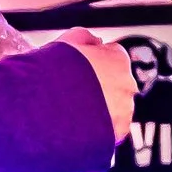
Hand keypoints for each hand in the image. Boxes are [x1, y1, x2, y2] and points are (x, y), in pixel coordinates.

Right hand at [61, 28, 135, 144]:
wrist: (45, 105)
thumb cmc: (55, 72)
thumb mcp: (69, 40)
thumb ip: (86, 37)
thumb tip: (96, 41)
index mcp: (118, 60)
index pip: (114, 58)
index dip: (95, 64)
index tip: (82, 71)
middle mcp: (127, 84)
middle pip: (116, 85)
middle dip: (100, 88)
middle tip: (76, 94)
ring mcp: (124, 111)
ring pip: (115, 109)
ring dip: (101, 110)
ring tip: (75, 113)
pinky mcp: (116, 133)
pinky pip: (110, 131)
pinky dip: (99, 130)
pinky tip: (81, 126)